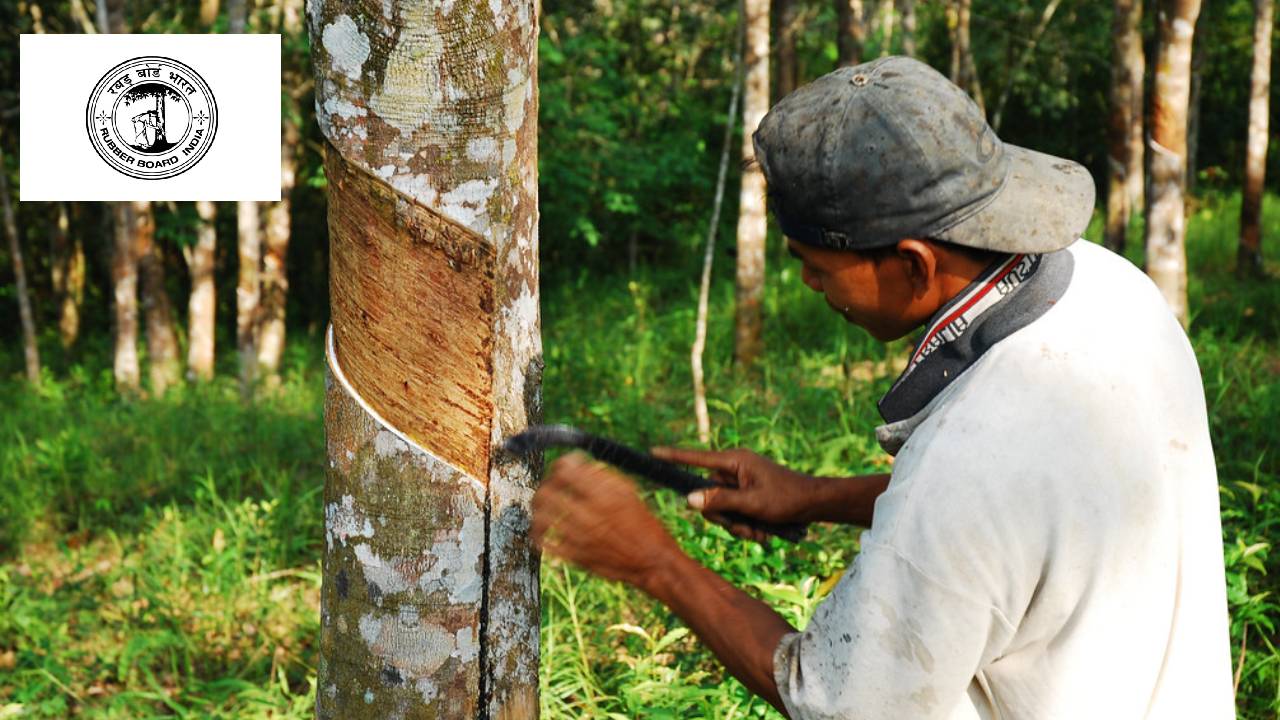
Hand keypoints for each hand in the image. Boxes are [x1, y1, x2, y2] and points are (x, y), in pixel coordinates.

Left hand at [532, 452, 680, 589]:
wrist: (652, 560)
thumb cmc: (643, 524)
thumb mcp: (628, 492)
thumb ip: (601, 476)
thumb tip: (578, 464)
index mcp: (602, 495)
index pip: (565, 471)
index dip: (559, 464)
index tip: (561, 467)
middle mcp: (589, 514)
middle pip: (547, 493)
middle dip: (544, 485)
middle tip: (548, 486)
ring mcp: (580, 537)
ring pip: (542, 517)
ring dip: (537, 510)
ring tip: (541, 508)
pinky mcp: (576, 557)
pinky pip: (546, 544)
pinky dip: (539, 535)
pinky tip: (542, 531)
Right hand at [650, 446, 817, 541]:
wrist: (815, 504)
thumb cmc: (787, 499)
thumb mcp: (752, 503)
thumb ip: (720, 501)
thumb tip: (690, 499)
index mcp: (734, 461)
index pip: (696, 459)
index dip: (673, 457)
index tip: (652, 453)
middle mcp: (734, 470)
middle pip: (707, 496)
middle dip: (725, 517)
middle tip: (746, 525)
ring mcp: (739, 484)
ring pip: (721, 510)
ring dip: (738, 526)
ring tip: (760, 530)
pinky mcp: (746, 496)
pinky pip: (733, 515)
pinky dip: (745, 526)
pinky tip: (763, 531)